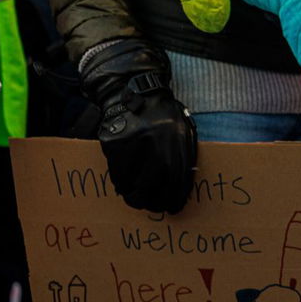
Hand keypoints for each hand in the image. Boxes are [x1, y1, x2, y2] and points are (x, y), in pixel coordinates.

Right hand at [80, 38, 196, 214]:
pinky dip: (121, 183)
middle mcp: (158, 147)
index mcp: (179, 146)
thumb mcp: (183, 133)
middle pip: (154, 190)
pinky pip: (117, 174)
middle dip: (152, 203)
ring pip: (134, 185)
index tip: (170, 209)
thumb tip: (180, 192)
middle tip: (150, 205)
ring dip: (134, 197)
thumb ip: (185, 159)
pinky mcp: (116, 144)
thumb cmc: (164, 117)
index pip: (177, 186)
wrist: (135, 92)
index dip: (173, 202)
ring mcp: (135, 146)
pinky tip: (124, 184)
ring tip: (135, 198)